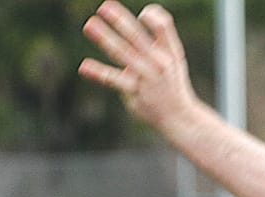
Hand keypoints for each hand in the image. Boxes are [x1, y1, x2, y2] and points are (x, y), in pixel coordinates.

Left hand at [78, 2, 198, 130]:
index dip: (152, 17)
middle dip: (121, 21)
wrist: (180, 117)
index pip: (163, 27)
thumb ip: (164, 36)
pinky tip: (84, 66)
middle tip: (104, 7)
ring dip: (106, 38)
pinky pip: (114, 79)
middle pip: (138, 38)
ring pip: (123, 54)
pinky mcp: (134, 92)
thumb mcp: (176, 59)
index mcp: (170, 52)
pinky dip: (99, 72)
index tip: (143, 14)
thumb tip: (149, 11)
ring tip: (89, 25)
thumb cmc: (172, 83)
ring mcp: (146, 77)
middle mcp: (158, 63)